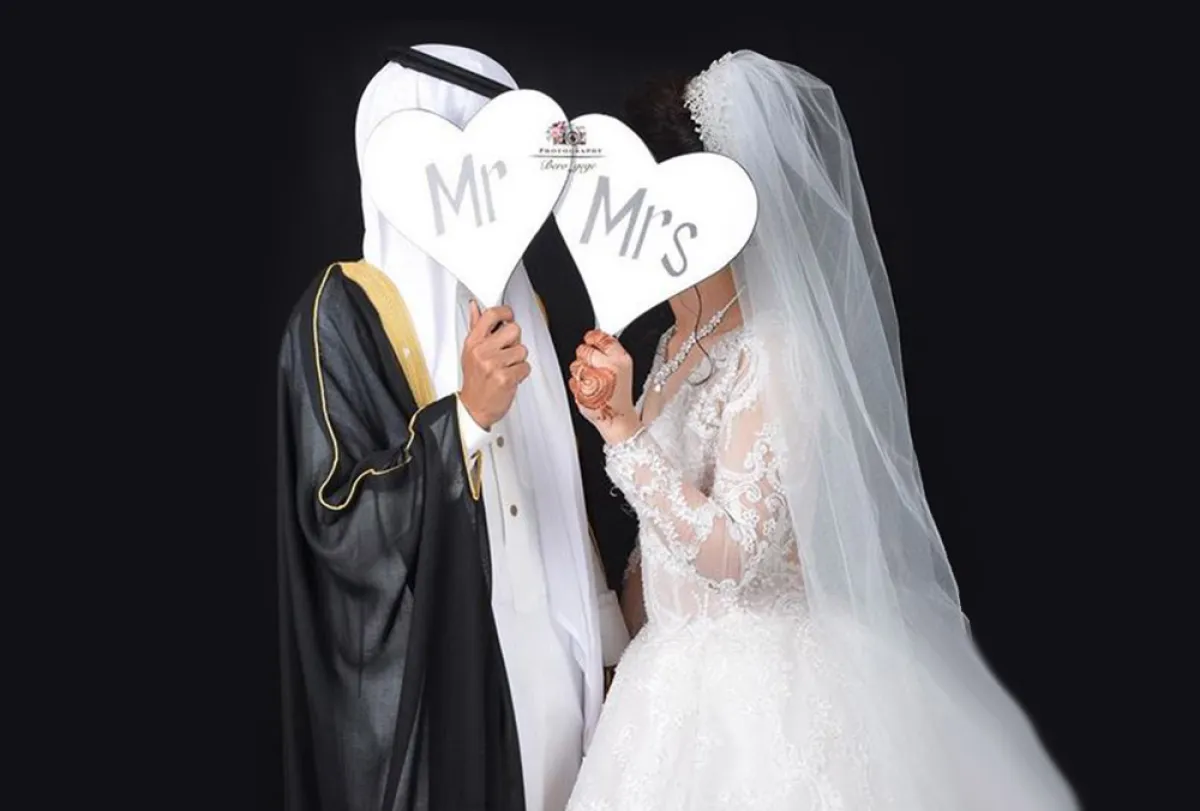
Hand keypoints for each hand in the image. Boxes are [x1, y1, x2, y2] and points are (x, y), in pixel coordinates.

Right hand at [459, 302, 530, 429]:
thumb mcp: (470, 352)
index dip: (505, 312)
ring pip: (522, 350)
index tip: (508, 316)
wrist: (474, 408)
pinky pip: (525, 367)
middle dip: (514, 341)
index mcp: (473, 342)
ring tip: (507, 367)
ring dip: (518, 360)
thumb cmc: (474, 381)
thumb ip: (476, 327)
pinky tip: (510, 377)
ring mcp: (494, 365)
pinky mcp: (505, 378)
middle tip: (507, 352)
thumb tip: (475, 306)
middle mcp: (482, 352)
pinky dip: (521, 373)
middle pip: (514, 329)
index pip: (491, 315)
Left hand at [568, 330, 640, 445]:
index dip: (592, 337)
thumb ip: (610, 353)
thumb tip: (595, 339)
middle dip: (583, 355)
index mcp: (621, 359)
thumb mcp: (624, 368)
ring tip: (591, 380)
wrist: (618, 418)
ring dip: (578, 371)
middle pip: (584, 349)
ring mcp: (595, 379)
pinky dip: (576, 385)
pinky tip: (587, 390)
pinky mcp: (583, 390)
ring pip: (575, 364)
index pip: (602, 338)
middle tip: (590, 364)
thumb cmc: (619, 395)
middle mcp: (608, 367)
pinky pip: (572, 380)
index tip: (589, 338)